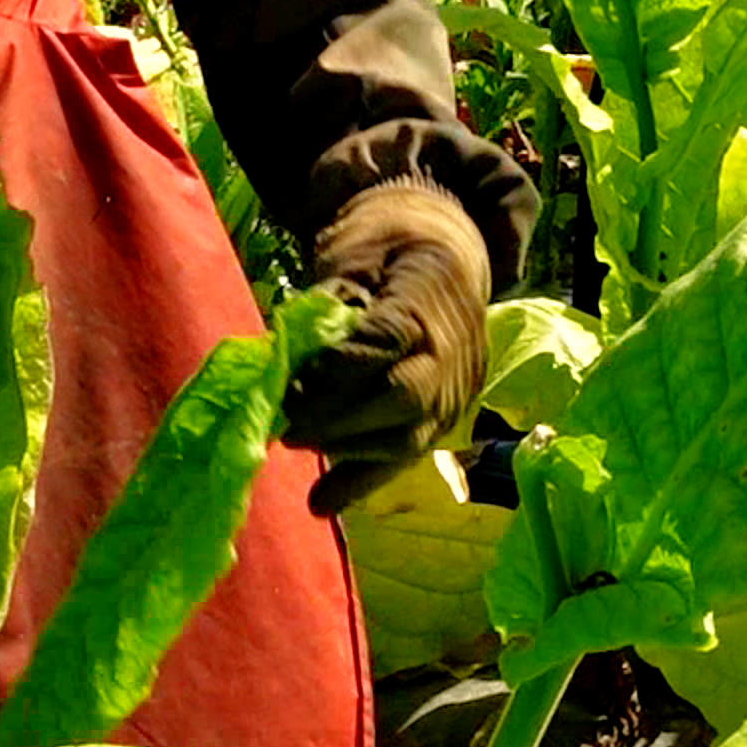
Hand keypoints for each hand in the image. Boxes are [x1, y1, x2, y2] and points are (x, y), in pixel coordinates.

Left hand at [284, 177, 493, 514]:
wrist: (451, 249)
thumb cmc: (391, 244)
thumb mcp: (355, 253)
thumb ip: (328, 307)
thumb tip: (289, 361)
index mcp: (432, 292)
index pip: (389, 341)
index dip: (339, 369)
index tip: (292, 385)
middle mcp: (456, 348)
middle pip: (405, 400)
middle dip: (340, 421)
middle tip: (288, 427)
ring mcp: (458, 386)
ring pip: (409, 437)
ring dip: (348, 452)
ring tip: (297, 443)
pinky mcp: (450, 412)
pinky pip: (409, 452)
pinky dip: (364, 479)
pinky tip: (322, 502)